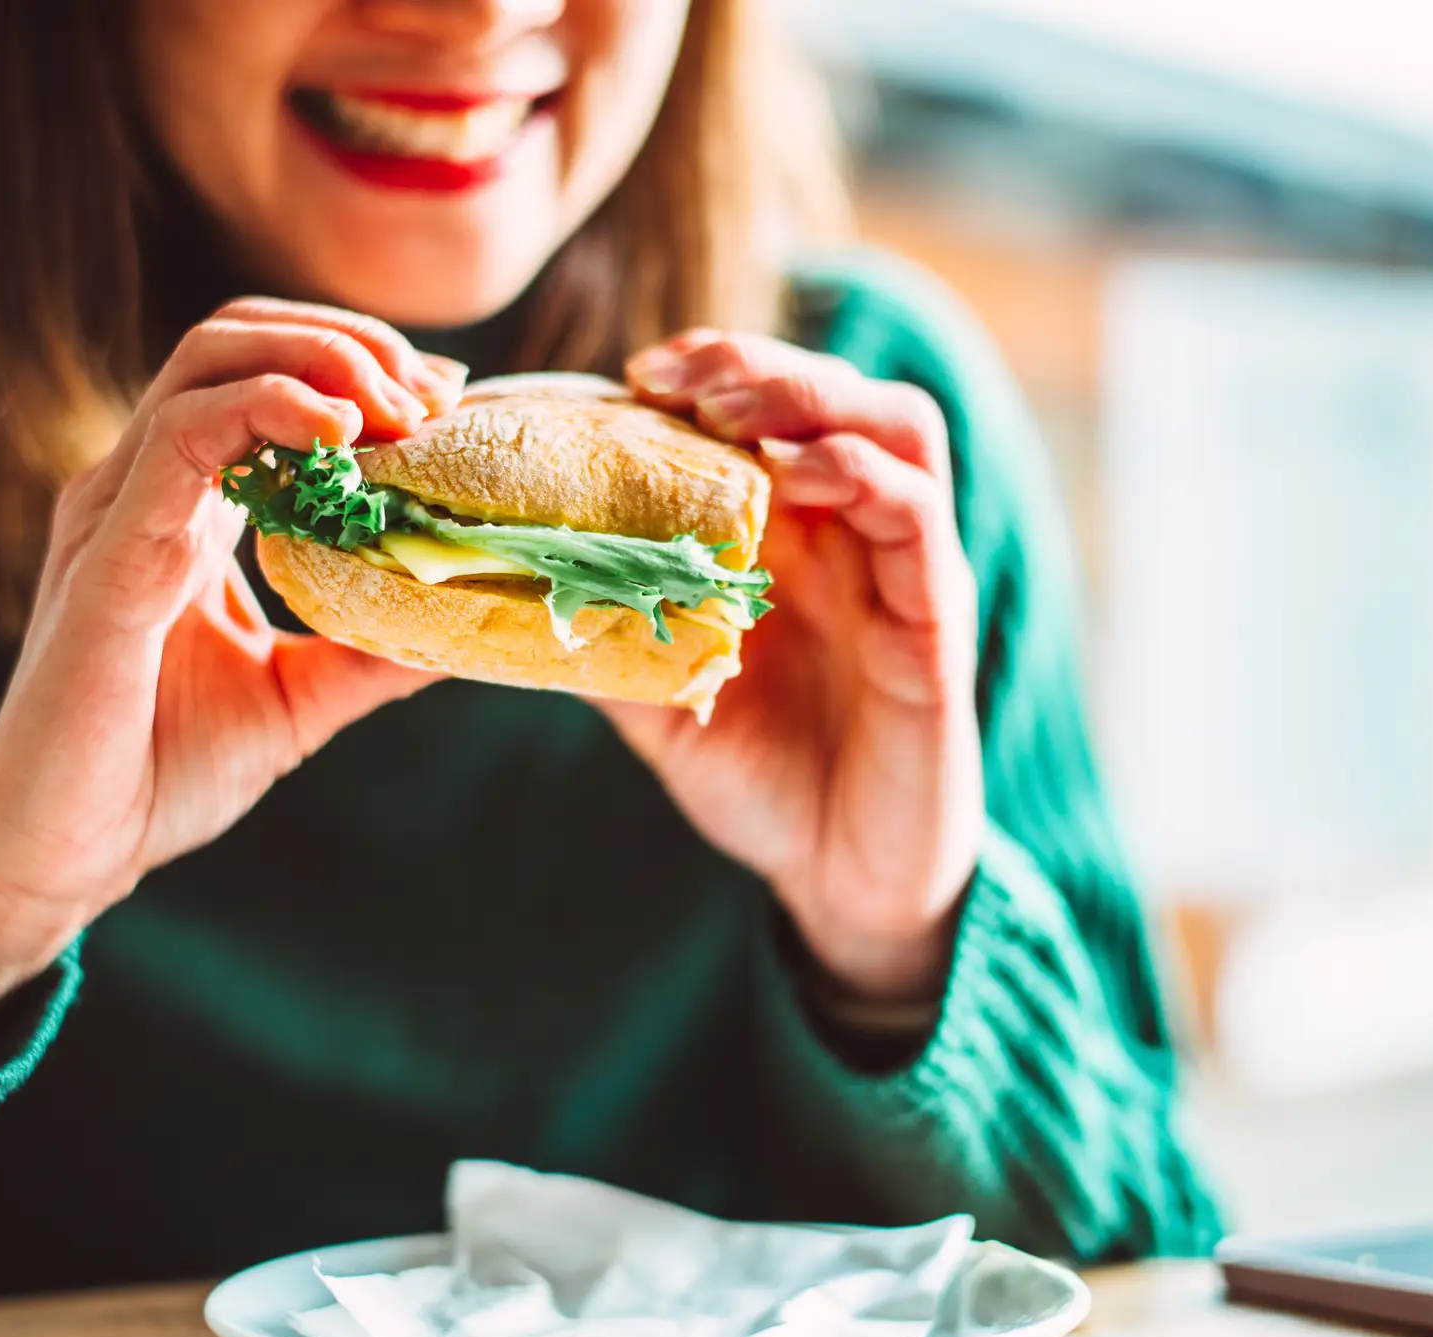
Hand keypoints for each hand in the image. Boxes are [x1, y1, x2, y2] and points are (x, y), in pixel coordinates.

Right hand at [0, 299, 466, 1046]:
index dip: (354, 362)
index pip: (260, 371)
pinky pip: (178, 443)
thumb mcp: (298, 698)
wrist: (69, 855)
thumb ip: (371, 651)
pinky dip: (263, 413)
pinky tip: (336, 438)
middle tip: (430, 397)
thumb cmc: (161, 771)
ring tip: (396, 407)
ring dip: (317, 361)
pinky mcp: (105, 562)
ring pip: (207, 363)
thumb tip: (467, 623)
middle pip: (234, 337)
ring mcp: (113, 514)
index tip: (443, 401)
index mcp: (180, 504)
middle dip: (344, 341)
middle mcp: (139, 487)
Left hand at [614, 331, 984, 1005]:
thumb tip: (496, 580)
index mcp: (796, 532)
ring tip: (728, 412)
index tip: (633, 372)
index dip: (710, 369)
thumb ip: (603, 629)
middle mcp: (858, 533)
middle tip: (673, 377)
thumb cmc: (760, 775)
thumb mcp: (658, 693)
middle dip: (754, 364)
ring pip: (896, 427)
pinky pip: (919, 517)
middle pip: (835, 391)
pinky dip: (863, 476)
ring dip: (813, 398)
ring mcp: (904, 568)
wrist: (841, 876)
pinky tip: (797, 475)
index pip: (771, 407)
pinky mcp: (936, 619)